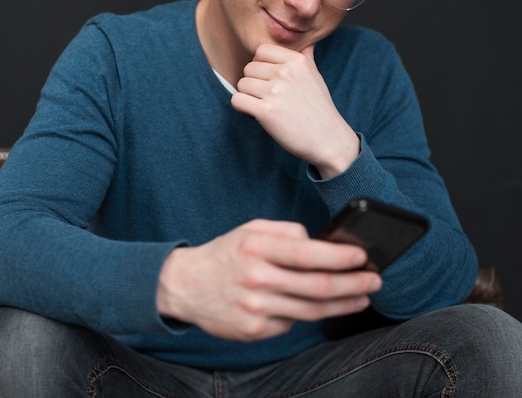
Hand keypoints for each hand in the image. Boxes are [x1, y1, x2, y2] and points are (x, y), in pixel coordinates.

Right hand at [157, 219, 381, 341]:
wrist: (185, 286)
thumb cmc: (224, 255)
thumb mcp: (250, 230)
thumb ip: (286, 232)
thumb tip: (321, 243)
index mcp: (256, 248)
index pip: (309, 254)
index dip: (342, 257)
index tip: (362, 257)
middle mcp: (256, 279)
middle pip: (318, 286)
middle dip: (354, 284)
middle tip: (374, 280)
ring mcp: (255, 308)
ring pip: (312, 310)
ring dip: (344, 304)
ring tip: (362, 297)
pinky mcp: (254, 329)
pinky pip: (291, 323)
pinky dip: (307, 313)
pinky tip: (316, 306)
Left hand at [231, 43, 359, 178]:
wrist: (328, 139)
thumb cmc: (318, 108)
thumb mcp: (315, 76)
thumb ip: (305, 56)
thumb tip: (306, 41)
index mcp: (297, 60)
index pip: (260, 51)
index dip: (260, 65)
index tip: (268, 80)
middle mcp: (286, 72)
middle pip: (248, 68)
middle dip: (253, 83)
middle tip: (267, 98)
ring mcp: (276, 92)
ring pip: (241, 85)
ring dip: (248, 97)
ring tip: (264, 106)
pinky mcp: (267, 112)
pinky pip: (237, 100)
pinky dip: (241, 107)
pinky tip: (253, 113)